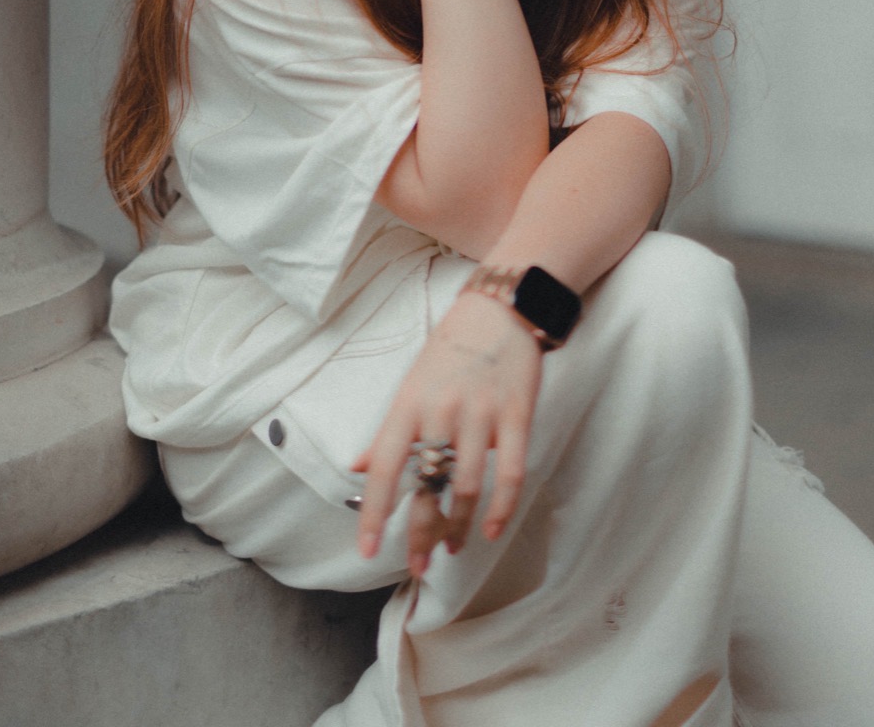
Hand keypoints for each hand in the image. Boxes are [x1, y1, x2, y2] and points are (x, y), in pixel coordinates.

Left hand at [350, 289, 542, 575]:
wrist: (500, 307)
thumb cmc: (449, 349)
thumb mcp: (410, 384)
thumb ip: (387, 431)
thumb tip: (355, 467)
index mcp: (408, 404)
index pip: (384, 466)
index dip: (373, 512)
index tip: (367, 550)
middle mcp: (441, 411)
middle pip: (427, 485)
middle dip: (420, 533)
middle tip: (417, 566)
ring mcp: (481, 414)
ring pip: (467, 486)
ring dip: (459, 526)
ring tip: (451, 548)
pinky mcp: (517, 415)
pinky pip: (510, 472)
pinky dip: (502, 508)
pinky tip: (494, 530)